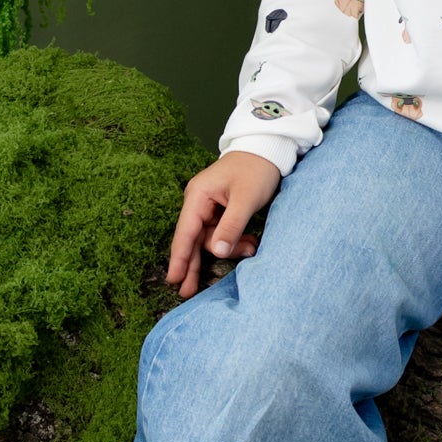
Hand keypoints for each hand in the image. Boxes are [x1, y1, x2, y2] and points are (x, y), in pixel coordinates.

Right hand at [166, 151, 282, 299]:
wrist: (268, 149)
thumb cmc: (255, 168)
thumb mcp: (246, 198)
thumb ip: (232, 226)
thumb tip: (218, 252)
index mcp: (198, 196)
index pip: (185, 232)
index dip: (179, 257)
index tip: (173, 278)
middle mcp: (198, 202)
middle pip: (193, 239)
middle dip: (193, 264)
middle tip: (187, 292)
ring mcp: (209, 207)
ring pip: (210, 238)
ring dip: (228, 248)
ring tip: (250, 250)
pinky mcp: (220, 210)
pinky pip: (222, 232)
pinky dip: (234, 240)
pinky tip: (250, 244)